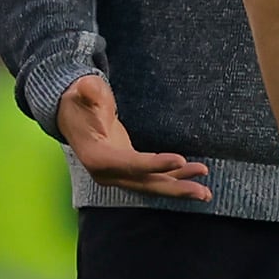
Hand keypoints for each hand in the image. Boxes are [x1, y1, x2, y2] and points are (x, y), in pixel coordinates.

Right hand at [56, 73, 210, 200]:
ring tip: (206, 192)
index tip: (180, 160)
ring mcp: (119, 175)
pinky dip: (174, 179)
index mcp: (96, 157)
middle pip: (145, 183)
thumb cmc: (79, 103)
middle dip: (174, 188)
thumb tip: (86, 86)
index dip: (154, 164)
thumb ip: (87, 91)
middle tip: (202, 191)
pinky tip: (194, 176)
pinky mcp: (129, 171)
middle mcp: (108, 173)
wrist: (72, 116)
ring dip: (179, 187)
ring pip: (153, 185)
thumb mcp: (82, 94)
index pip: (129, 163)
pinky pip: (154, 178)